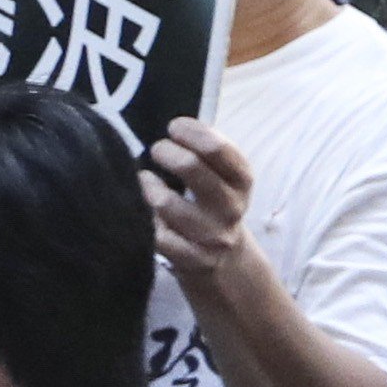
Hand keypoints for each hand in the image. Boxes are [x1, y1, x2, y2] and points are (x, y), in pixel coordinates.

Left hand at [137, 118, 259, 282]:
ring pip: (165, 202)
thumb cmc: (214, 205)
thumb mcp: (224, 178)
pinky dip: (144, 219)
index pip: (217, 148)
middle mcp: (230, 207)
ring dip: (148, 186)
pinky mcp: (192, 259)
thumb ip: (207, 153)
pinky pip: (156, 235)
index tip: (174, 127)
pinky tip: (144, 213)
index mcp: (242, 180)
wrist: (225, 260)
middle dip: (165, 152)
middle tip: (157, 150)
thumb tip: (174, 125)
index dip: (191, 132)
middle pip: (191, 167)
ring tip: (145, 181)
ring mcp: (212, 235)